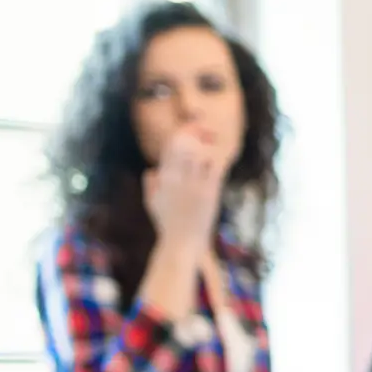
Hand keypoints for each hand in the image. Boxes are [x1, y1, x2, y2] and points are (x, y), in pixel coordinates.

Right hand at [143, 124, 225, 251]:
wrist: (181, 243)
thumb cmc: (167, 225)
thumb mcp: (151, 204)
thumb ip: (149, 185)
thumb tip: (151, 171)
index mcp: (163, 177)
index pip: (171, 146)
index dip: (184, 132)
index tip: (195, 128)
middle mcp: (176, 178)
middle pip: (186, 144)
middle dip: (198, 132)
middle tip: (209, 131)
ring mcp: (193, 185)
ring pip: (200, 153)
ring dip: (209, 145)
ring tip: (215, 143)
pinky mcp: (208, 194)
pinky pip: (214, 169)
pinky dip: (218, 160)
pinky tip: (221, 158)